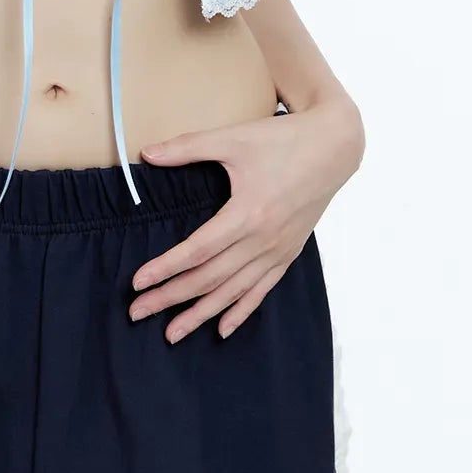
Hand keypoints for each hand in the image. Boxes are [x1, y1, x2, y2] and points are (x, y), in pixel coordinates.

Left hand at [129, 92, 364, 341]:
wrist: (334, 147)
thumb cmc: (283, 140)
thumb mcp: (233, 138)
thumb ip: (188, 147)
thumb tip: (146, 153)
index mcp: (248, 213)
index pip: (197, 251)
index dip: (165, 268)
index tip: (137, 283)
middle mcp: (264, 240)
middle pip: (210, 278)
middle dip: (171, 298)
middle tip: (138, 312)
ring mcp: (278, 250)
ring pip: (233, 291)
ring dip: (200, 314)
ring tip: (172, 334)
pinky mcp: (289, 253)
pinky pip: (262, 290)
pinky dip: (240, 311)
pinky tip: (222, 330)